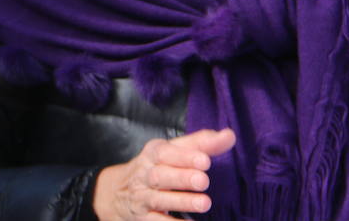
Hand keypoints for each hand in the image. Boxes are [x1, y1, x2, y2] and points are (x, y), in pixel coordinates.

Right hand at [92, 128, 236, 220]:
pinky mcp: (143, 218)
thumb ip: (202, 143)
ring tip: (204, 203)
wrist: (119, 192)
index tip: (205, 161)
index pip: (165, 152)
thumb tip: (229, 136)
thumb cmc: (158, 167)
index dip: (184, 157)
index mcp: (153, 154)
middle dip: (182, 178)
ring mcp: (143, 197)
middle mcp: (145, 174)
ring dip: (181, 201)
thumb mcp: (174, 151)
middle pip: (160, 176)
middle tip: (203, 181)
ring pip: (159, 199)